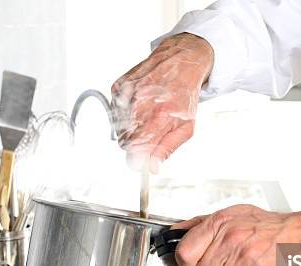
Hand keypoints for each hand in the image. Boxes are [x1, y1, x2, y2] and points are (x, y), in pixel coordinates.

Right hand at [111, 33, 213, 172]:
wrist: (181, 61)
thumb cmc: (185, 96)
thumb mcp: (186, 127)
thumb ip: (167, 149)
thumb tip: (152, 168)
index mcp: (159, 117)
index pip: (135, 150)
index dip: (136, 161)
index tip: (140, 163)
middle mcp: (140, 103)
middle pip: (124, 141)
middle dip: (135, 144)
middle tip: (148, 136)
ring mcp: (127, 93)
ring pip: (118, 127)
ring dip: (130, 128)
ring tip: (147, 116)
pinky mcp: (119, 86)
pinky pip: (115, 111)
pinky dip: (125, 112)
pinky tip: (140, 104)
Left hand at [172, 189, 300, 265]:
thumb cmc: (274, 226)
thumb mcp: (236, 214)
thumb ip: (202, 223)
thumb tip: (175, 231)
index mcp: (222, 223)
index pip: (184, 252)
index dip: (189, 261)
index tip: (196, 261)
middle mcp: (232, 240)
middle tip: (231, 262)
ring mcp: (245, 261)